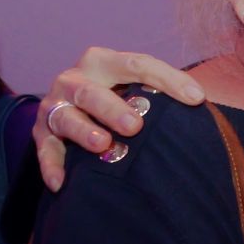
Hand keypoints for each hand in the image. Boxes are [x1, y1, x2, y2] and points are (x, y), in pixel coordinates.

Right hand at [35, 48, 203, 190]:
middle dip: (112, 108)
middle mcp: (75, 79)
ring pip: (66, 117)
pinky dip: (52, 165)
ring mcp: (56, 105)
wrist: (75, 102)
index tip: (196, 98)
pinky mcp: (42, 131)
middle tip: (135, 125)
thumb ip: (163, 90)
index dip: (168, 79)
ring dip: (82, 130)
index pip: (137, 64)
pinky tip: (62, 182)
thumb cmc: (120, 93)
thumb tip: (201, 101)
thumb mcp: (139, 84)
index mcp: (104, 62)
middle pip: (92, 91)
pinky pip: (45, 149)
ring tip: (101, 143)